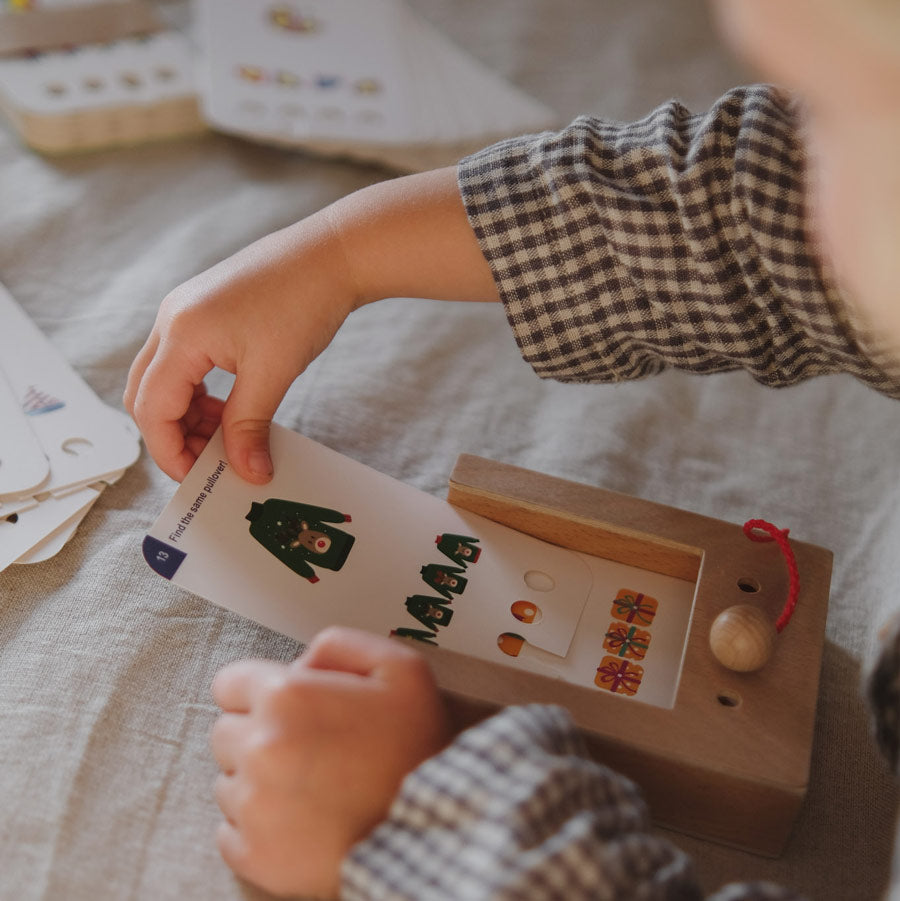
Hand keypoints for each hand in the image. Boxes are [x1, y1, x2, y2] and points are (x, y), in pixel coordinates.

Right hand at [124, 212, 356, 483]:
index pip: (151, 409)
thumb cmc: (303, 303)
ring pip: (163, 380)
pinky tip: (229, 409)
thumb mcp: (273, 374)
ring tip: (227, 438)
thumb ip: (249, 427)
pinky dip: (198, 393)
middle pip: (146, 395)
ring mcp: (183, 313)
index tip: (199, 478)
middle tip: (211, 463)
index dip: (170, 451)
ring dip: (187, 416)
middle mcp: (171, 320)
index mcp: (180, 334)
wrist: (329, 256)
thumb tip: (246, 473)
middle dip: (173, 435)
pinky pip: (182, 363)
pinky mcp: (200, 312)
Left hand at [210, 627, 449, 898]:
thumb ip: (340, 644)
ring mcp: (252, 806)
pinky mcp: (254, 855)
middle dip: (256, 733)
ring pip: (227, 781)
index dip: (259, 690)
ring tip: (309, 785)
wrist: (434, 831)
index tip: (286, 707)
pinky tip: (298, 819)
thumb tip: (299, 660)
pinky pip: (228, 831)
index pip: (228, 683)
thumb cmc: (418, 748)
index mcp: (286, 697)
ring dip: (257, 780)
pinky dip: (255, 826)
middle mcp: (258, 748)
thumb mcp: (400, 668)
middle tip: (306, 747)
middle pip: (224, 732)